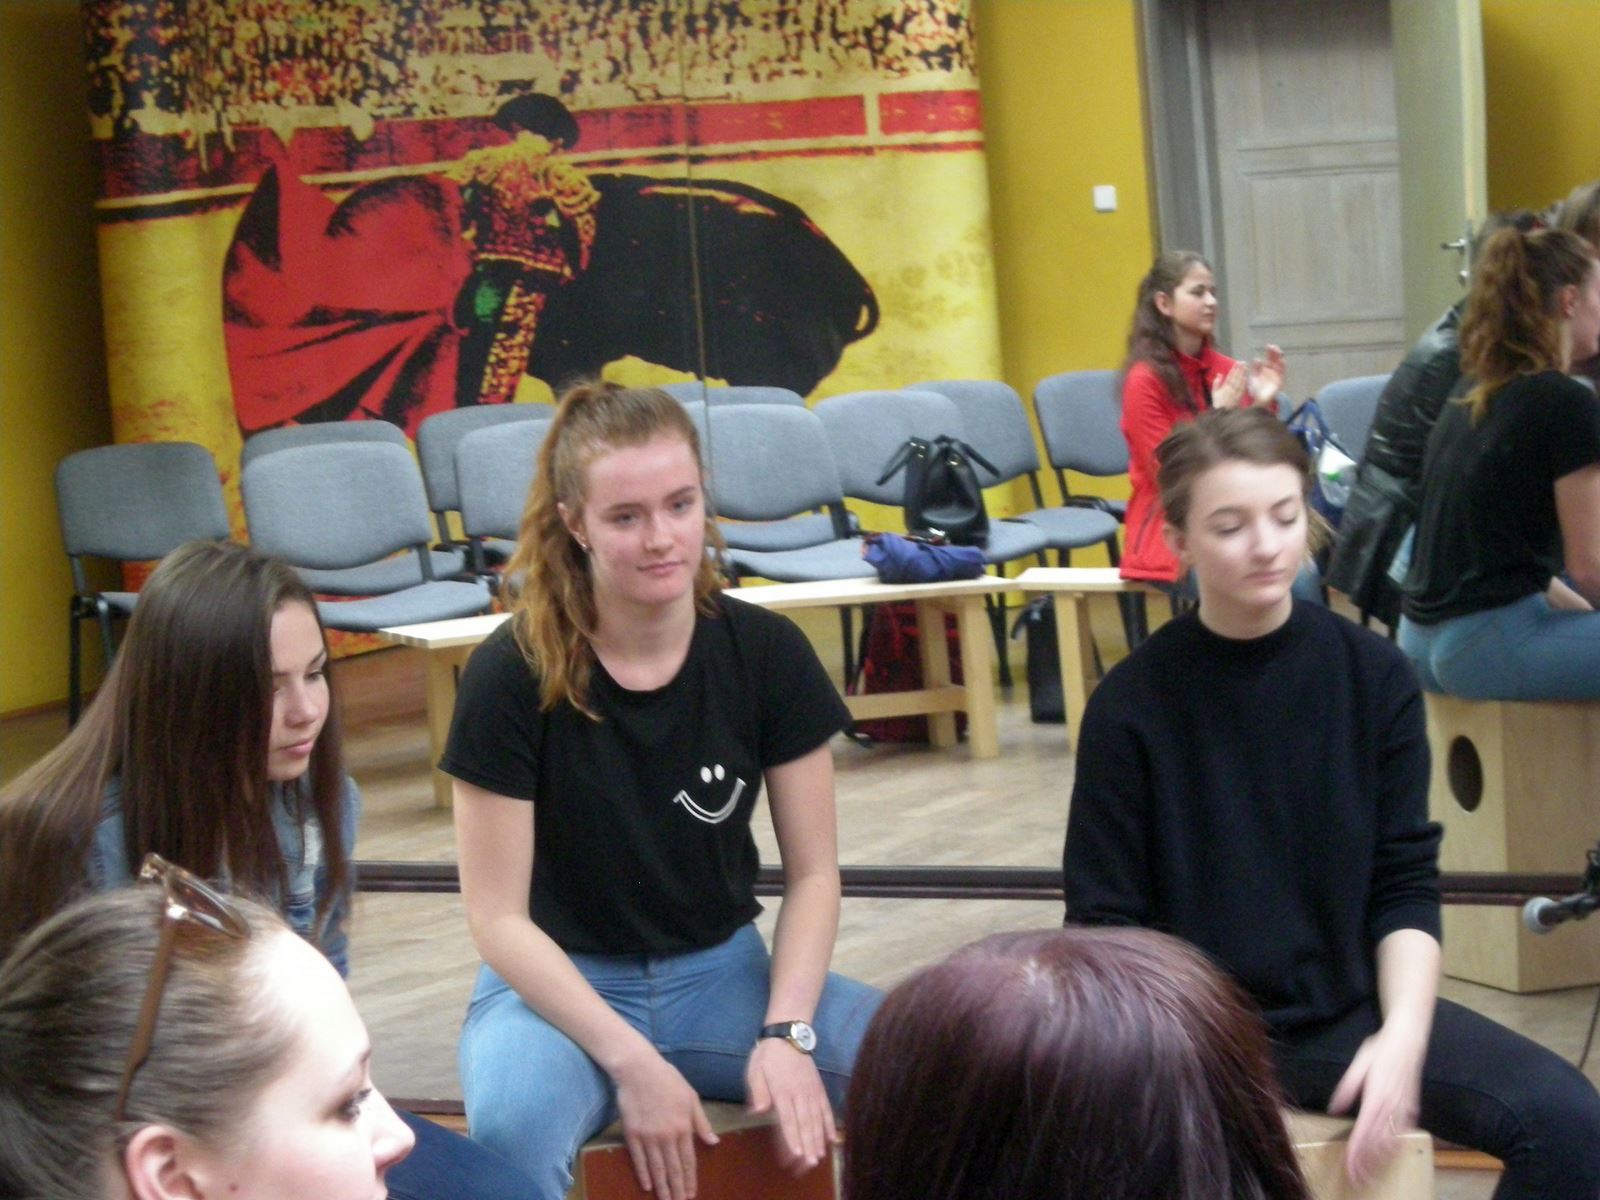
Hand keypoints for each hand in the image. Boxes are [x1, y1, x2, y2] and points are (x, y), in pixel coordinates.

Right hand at [613, 1051, 718, 1199]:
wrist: (639, 1070)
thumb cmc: (668, 1079)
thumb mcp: (691, 1097)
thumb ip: (701, 1122)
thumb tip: (713, 1142)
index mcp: (684, 1127)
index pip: (689, 1160)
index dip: (690, 1179)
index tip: (692, 1194)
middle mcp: (667, 1136)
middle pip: (673, 1168)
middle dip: (677, 1189)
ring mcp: (649, 1136)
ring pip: (657, 1168)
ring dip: (662, 1187)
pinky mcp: (632, 1134)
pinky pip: (639, 1159)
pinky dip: (643, 1174)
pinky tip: (647, 1186)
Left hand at [746, 1037, 837, 1175]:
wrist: (789, 1033)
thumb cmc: (768, 1055)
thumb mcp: (755, 1069)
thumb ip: (758, 1090)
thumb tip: (757, 1111)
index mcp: (782, 1090)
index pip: (789, 1118)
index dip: (793, 1137)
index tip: (798, 1154)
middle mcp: (800, 1093)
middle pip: (805, 1123)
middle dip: (808, 1145)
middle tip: (810, 1165)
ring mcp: (812, 1091)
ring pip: (817, 1118)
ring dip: (818, 1139)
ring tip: (820, 1157)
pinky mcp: (819, 1088)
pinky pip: (826, 1108)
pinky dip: (830, 1124)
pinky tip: (832, 1139)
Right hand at [1212, 362, 1247, 407]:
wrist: (1222, 414)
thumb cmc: (1218, 403)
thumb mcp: (1214, 393)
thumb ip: (1216, 383)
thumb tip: (1219, 374)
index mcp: (1224, 388)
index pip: (1230, 376)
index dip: (1234, 369)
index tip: (1237, 363)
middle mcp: (1230, 390)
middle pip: (1236, 378)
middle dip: (1239, 370)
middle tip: (1243, 362)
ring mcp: (1236, 394)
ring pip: (1240, 382)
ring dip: (1243, 374)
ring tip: (1246, 367)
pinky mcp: (1239, 397)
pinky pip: (1242, 389)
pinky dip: (1244, 383)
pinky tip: (1246, 377)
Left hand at [1247, 344, 1285, 404]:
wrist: (1258, 402)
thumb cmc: (1256, 389)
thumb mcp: (1253, 377)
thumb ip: (1255, 368)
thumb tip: (1257, 359)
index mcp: (1266, 369)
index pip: (1269, 358)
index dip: (1270, 352)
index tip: (1268, 346)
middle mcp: (1272, 371)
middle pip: (1275, 360)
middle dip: (1276, 353)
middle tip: (1275, 346)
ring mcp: (1276, 377)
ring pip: (1280, 365)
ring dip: (1280, 358)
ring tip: (1279, 352)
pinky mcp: (1279, 383)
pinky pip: (1282, 374)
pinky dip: (1282, 368)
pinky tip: (1282, 361)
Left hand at [1327, 1023, 1425, 1185]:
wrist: (1408, 1041)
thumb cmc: (1380, 1051)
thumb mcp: (1358, 1065)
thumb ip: (1347, 1088)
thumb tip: (1334, 1108)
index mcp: (1375, 1098)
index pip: (1364, 1133)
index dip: (1356, 1154)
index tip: (1350, 1168)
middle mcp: (1390, 1107)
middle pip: (1378, 1143)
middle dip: (1367, 1163)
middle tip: (1358, 1179)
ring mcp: (1403, 1108)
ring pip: (1392, 1141)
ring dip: (1381, 1160)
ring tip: (1371, 1173)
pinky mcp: (1411, 1107)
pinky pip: (1403, 1132)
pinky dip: (1396, 1147)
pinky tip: (1389, 1155)